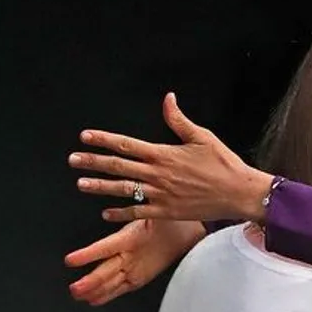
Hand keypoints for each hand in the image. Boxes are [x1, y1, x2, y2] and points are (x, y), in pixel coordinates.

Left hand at [65, 219, 206, 305]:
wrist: (187, 237)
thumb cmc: (163, 223)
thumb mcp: (145, 214)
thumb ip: (124, 216)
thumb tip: (106, 214)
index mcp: (131, 238)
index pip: (105, 248)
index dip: (87, 255)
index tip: (70, 260)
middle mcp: (132, 257)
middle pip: (108, 271)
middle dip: (90, 282)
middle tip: (74, 288)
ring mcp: (137, 271)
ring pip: (112, 284)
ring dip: (94, 291)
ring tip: (78, 295)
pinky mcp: (140, 279)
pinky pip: (121, 290)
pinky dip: (106, 296)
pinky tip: (93, 300)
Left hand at [69, 93, 273, 222]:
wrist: (239, 192)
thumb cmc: (223, 164)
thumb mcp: (202, 137)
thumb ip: (179, 120)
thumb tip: (168, 99)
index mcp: (164, 154)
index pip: (127, 145)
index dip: (104, 140)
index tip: (85, 137)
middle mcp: (158, 175)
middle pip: (118, 167)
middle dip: (93, 162)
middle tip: (73, 160)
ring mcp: (160, 195)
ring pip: (123, 189)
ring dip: (100, 187)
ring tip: (81, 184)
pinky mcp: (166, 212)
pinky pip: (137, 212)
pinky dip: (120, 212)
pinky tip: (106, 212)